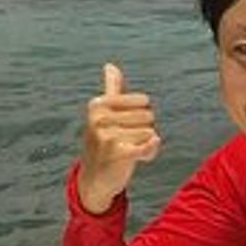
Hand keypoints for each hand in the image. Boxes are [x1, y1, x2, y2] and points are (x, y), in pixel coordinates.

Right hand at [77, 62, 160, 213]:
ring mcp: (107, 136)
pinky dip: (151, 152)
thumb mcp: (104, 114)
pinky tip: (141, 158)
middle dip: (144, 131)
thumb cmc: (104, 143)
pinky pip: (150, 145)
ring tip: (129, 151)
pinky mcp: (118, 154)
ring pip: (150, 132)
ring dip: (146, 144)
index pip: (143, 101)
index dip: (142, 115)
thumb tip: (110, 66)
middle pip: (148, 116)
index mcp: (98, 104)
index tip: (126, 126)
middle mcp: (99, 118)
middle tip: (127, 142)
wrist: (94, 179)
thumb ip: (111, 89)